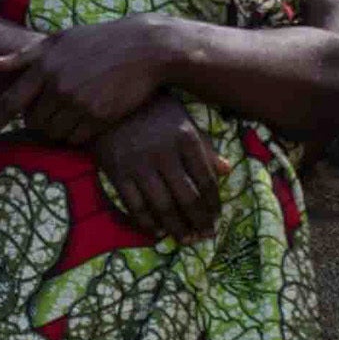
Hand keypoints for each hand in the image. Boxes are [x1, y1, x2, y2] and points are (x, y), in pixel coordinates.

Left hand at [9, 16, 175, 147]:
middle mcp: (59, 86)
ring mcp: (79, 103)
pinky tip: (88, 117)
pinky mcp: (99, 117)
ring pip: (54, 133)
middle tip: (55, 108)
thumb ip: (25, 56)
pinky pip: (76, 139)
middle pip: (34, 122)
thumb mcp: (61, 39)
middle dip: (39, 120)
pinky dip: (76, 134)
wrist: (145, 48)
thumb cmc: (100, 40)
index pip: (11, 101)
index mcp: (45, 66)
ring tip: (73, 110)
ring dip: (58, 128)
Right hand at [93, 95, 226, 238]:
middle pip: (187, 198)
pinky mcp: (116, 172)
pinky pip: (134, 206)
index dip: (214, 205)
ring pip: (162, 207)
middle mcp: (164, 153)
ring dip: (176, 228)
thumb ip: (205, 147)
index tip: (216, 218)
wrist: (110, 99)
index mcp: (186, 138)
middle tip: (205, 236)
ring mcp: (139, 164)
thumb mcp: (184, 121)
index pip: (206, 180)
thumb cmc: (153, 110)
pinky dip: (147, 223)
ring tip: (185, 239)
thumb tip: (227, 170)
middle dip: (199, 222)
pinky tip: (157, 231)